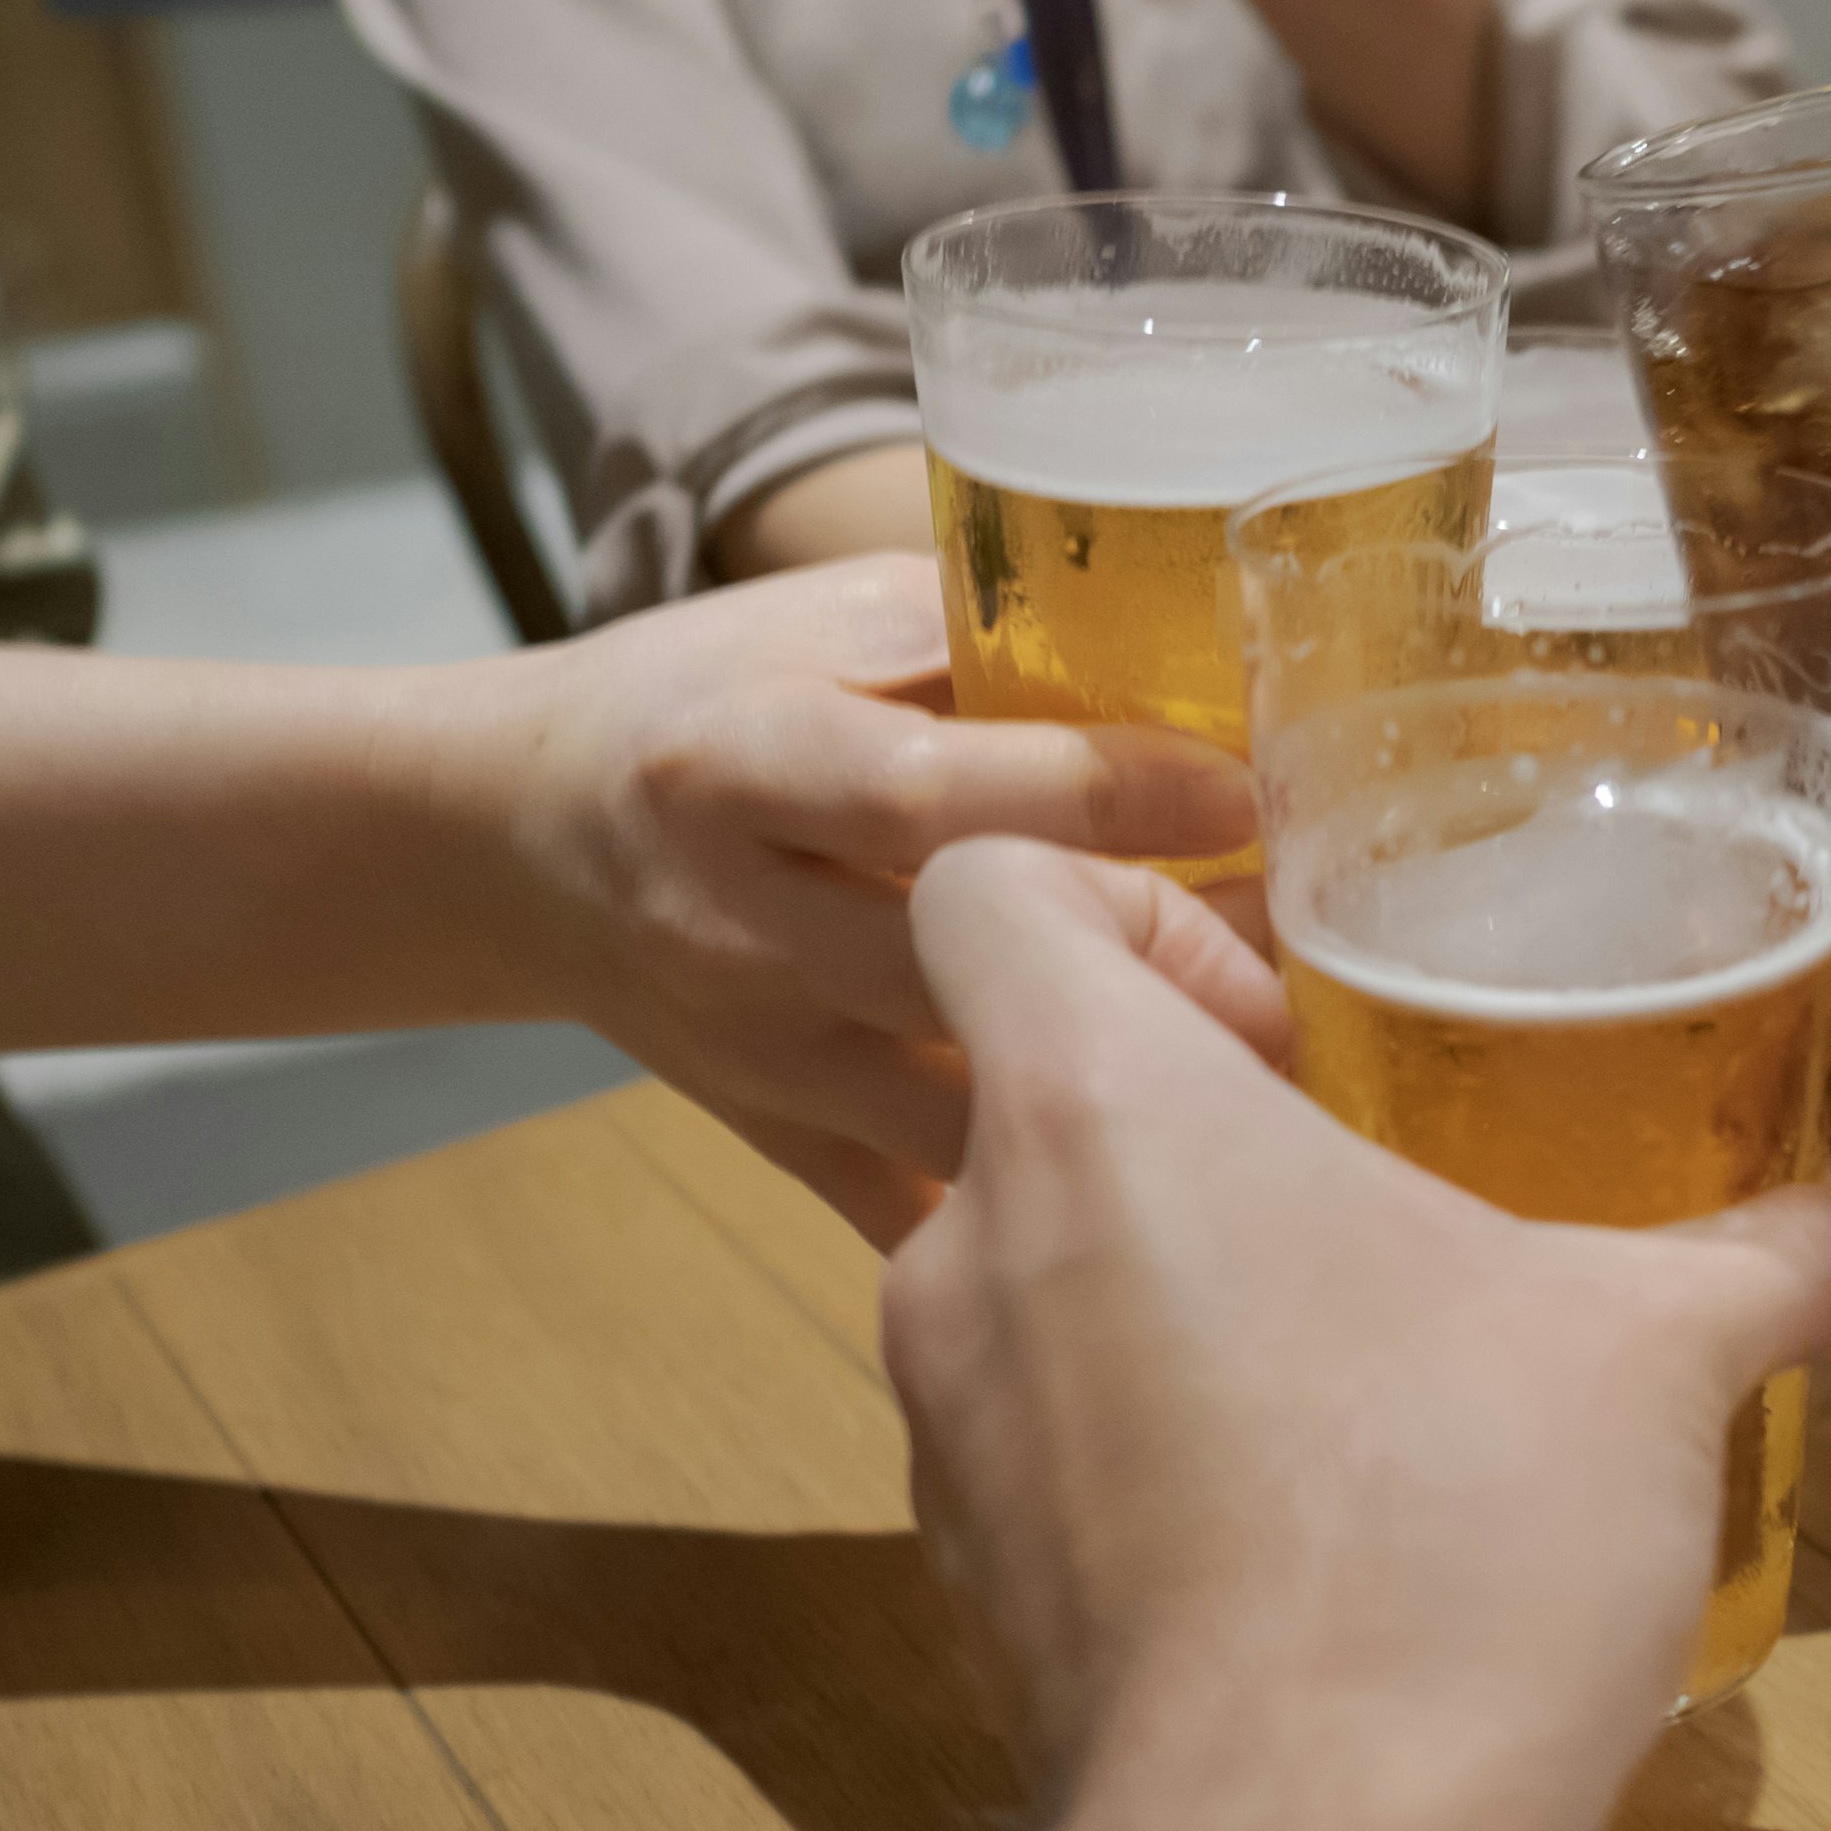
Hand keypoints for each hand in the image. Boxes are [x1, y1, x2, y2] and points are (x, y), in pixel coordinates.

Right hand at [448, 556, 1276, 1243]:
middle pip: (965, 965)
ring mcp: (758, 1050)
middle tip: (1317, 943)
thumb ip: (981, 628)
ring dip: (1133, 1094)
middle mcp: (738, 918)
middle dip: (1151, 958)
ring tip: (1285, 1055)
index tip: (1245, 791)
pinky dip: (1053, 1211)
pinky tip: (1181, 1175)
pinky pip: (932, 1211)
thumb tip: (1195, 621)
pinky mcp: (777, 1140)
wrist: (513, 843)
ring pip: (967, 1109)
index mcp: (738, 762)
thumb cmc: (704, 701)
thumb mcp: (817, 619)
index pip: (932, 795)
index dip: (1102, 799)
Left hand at [883, 838, 1830, 1830]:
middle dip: (1202, 1116)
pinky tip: (1328, 1518)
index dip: (1114, 904)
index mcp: (1091, 1112)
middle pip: (1028, 1093)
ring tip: (1377, 1357)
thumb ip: (1773, 1260)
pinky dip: (1158, 1439)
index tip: (1282, 1008)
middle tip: (1381, 1174)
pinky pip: (1051, 1442)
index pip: (979, 891)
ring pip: (1038, 1276)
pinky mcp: (973, 1584)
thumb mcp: (1653, 1359)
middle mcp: (968, 1244)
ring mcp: (946, 1430)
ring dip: (1185, 1281)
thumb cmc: (1458, 1527)